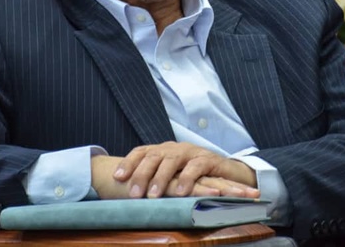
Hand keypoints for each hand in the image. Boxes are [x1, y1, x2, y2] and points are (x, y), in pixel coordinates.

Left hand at [91, 154, 255, 199]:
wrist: (228, 173)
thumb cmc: (195, 178)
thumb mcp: (172, 178)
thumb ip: (154, 181)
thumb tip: (128, 194)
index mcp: (163, 151)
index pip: (141, 152)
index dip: (128, 163)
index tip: (117, 178)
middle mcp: (175, 148)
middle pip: (154, 156)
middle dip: (142, 174)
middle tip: (134, 194)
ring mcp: (192, 152)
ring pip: (172, 160)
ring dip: (161, 178)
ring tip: (154, 195)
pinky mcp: (209, 159)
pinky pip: (196, 167)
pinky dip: (187, 179)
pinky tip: (180, 191)